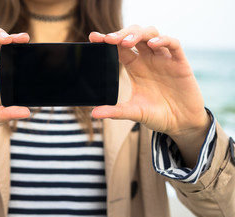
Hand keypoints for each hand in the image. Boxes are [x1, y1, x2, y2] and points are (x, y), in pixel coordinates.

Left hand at [89, 26, 210, 165]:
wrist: (181, 124)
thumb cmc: (157, 115)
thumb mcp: (134, 113)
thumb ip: (115, 111)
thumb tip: (94, 114)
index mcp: (135, 67)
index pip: (119, 47)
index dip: (107, 40)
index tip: (94, 37)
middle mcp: (148, 59)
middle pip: (133, 35)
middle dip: (120, 33)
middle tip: (108, 39)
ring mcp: (164, 59)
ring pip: (151, 34)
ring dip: (138, 34)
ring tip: (125, 42)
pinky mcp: (180, 63)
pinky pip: (173, 44)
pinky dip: (163, 40)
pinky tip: (152, 45)